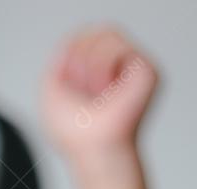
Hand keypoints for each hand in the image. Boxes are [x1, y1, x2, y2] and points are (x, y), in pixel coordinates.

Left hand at [41, 27, 157, 166]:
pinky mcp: (146, 69)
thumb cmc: (74, 134)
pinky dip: (102, 66)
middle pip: (93, 32)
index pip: (82, 39)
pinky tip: (105, 89)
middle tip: (83, 90)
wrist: (91, 149)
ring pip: (105, 33)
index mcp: (98, 72)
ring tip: (95, 91)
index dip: (70, 56)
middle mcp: (117, 68)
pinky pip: (116, 44)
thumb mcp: (50, 90)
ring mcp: (133, 67)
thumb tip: (78, 40)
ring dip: (90, 65)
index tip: (71, 87)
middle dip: (79, 60)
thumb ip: (60, 58)